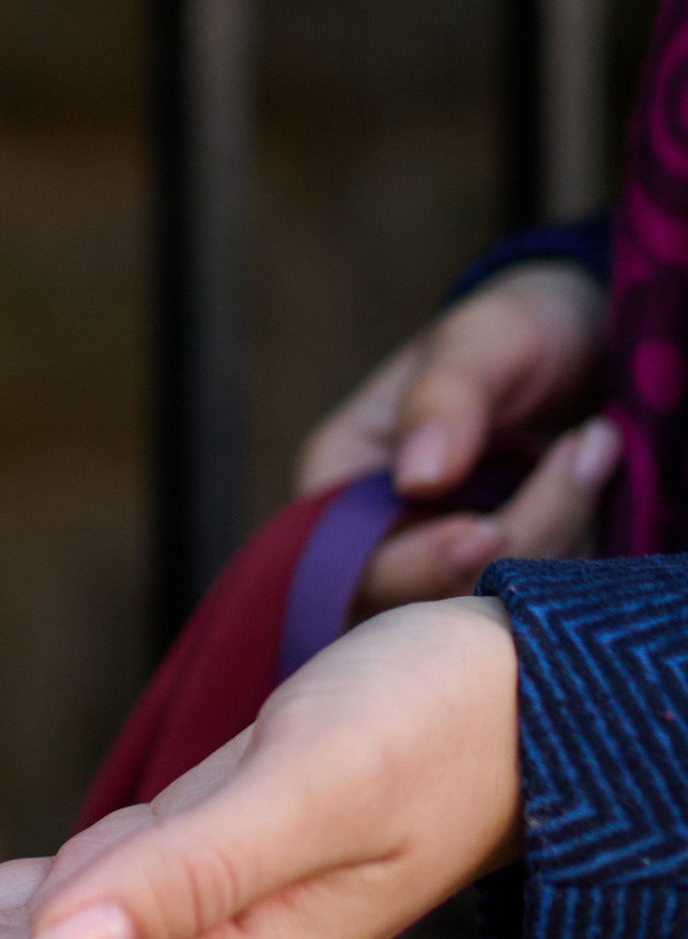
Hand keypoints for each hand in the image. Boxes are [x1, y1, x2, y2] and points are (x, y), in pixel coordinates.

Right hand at [300, 261, 611, 610]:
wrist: (587, 342)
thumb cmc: (518, 327)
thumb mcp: (482, 339)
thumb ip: (445, 399)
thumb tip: (419, 478)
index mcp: (340, 487)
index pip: (356, 566)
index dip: (421, 565)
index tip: (490, 529)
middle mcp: (381, 543)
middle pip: (428, 603)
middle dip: (518, 537)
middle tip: (586, 447)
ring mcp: (448, 571)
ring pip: (494, 611)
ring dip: (564, 536)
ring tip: (598, 443)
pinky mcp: (507, 584)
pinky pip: (540, 606)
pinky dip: (580, 557)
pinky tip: (599, 480)